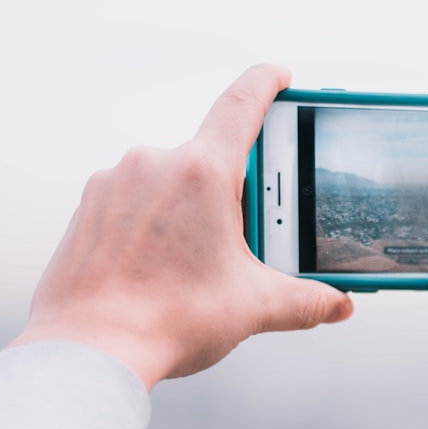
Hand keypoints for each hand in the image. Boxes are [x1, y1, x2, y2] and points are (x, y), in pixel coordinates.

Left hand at [12, 65, 352, 389]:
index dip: (268, 83)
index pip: (243, 103)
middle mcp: (154, 163)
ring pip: (173, 179)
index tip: (280, 76)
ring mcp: (114, 183)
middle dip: (240, 189)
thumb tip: (339, 304)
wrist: (88, 352)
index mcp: (201, 173)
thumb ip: (308, 300)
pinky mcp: (89, 207)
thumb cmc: (166, 321)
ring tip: (204, 263)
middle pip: (213, 156)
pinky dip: (159, 220)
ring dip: (197, 207)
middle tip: (252, 236)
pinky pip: (137, 198)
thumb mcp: (254, 307)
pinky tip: (165, 265)